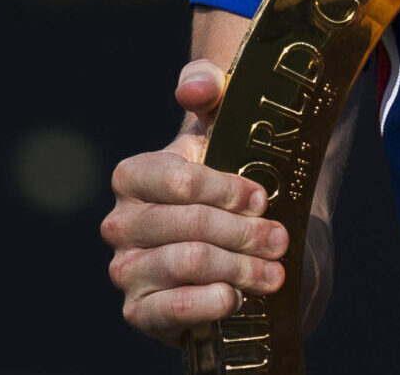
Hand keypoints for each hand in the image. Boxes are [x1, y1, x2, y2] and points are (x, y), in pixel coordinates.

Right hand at [102, 58, 290, 342]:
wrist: (239, 245)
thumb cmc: (229, 178)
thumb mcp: (225, 126)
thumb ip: (210, 88)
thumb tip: (193, 87)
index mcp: (134, 176)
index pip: (178, 181)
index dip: (225, 190)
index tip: (261, 197)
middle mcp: (120, 224)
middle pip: (189, 225)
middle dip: (244, 232)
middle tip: (279, 238)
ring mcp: (127, 270)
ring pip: (188, 264)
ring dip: (240, 267)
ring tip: (273, 270)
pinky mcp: (141, 312)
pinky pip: (172, 309)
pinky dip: (211, 302)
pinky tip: (236, 297)